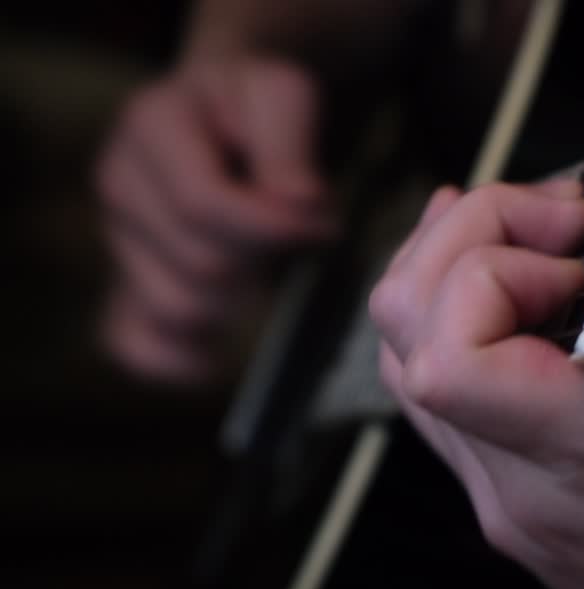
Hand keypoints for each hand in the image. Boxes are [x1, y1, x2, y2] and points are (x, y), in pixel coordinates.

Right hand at [96, 56, 335, 383]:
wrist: (226, 108)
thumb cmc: (258, 104)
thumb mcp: (283, 95)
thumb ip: (289, 146)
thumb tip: (297, 204)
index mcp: (152, 130)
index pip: (204, 206)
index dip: (274, 228)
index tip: (323, 225)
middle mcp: (121, 186)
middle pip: (197, 262)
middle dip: (263, 262)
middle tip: (298, 244)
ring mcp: (120, 240)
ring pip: (175, 307)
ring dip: (236, 304)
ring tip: (264, 271)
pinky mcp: (126, 284)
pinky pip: (133, 344)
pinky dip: (176, 359)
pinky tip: (213, 357)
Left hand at [368, 179, 583, 588]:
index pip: (454, 358)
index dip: (492, 264)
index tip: (574, 244)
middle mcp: (533, 490)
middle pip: (405, 334)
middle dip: (462, 237)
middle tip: (546, 219)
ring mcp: (515, 507)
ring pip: (406, 364)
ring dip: (449, 275)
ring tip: (520, 237)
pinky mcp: (520, 515)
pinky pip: (445, 407)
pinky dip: (457, 332)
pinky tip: (506, 300)